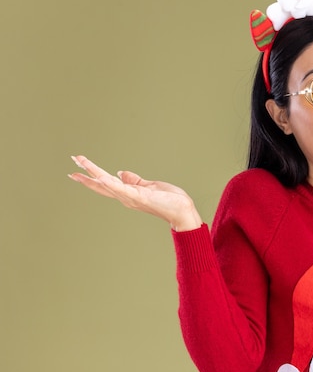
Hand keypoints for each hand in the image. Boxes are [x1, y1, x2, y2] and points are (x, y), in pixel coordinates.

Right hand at [68, 155, 201, 230]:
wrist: (181, 210)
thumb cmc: (168, 200)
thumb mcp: (148, 186)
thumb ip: (134, 180)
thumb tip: (121, 172)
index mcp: (127, 193)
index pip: (105, 184)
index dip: (91, 177)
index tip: (77, 169)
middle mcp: (125, 197)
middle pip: (101, 184)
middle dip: (86, 174)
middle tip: (72, 162)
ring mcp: (131, 197)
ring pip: (107, 183)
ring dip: (94, 172)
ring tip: (81, 161)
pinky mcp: (139, 196)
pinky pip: (122, 188)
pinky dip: (110, 183)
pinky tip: (101, 177)